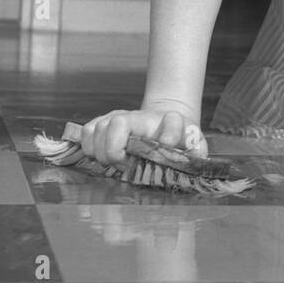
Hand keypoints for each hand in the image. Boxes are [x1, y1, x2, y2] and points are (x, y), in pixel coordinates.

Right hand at [79, 106, 206, 166]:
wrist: (165, 119)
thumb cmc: (178, 137)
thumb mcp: (193, 144)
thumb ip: (196, 152)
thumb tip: (196, 162)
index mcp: (170, 122)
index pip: (172, 123)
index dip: (169, 135)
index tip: (166, 147)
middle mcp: (141, 116)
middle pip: (118, 124)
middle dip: (115, 150)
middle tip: (123, 165)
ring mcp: (120, 117)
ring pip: (99, 128)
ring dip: (101, 151)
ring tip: (113, 163)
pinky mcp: (104, 121)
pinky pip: (87, 131)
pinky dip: (88, 147)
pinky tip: (99, 158)